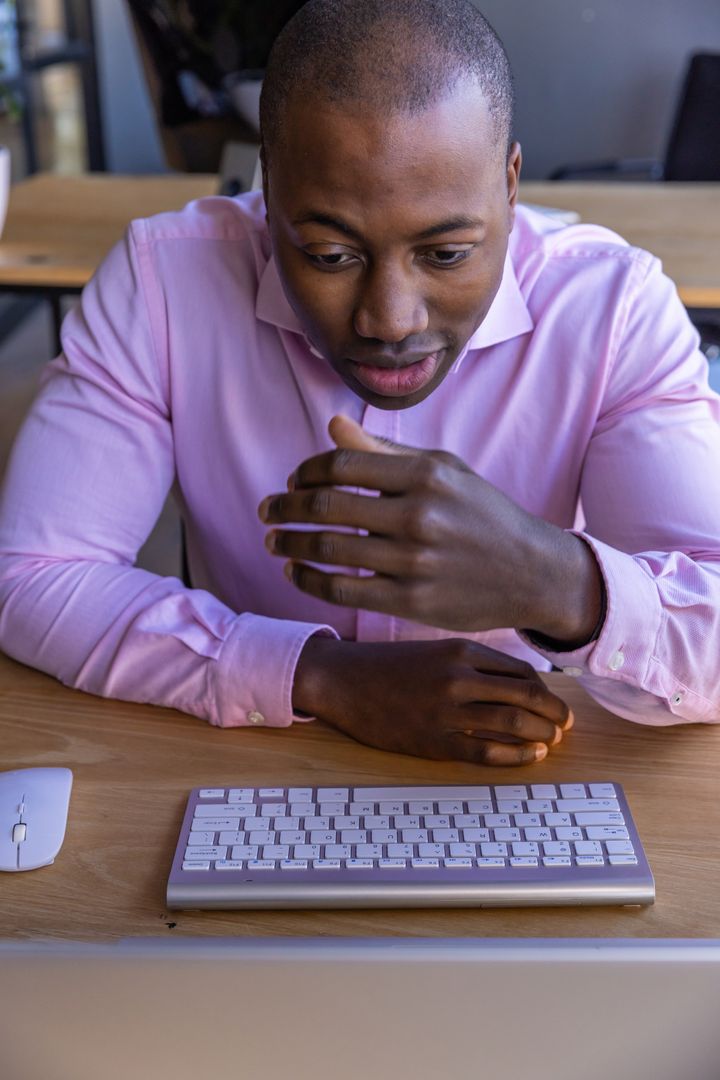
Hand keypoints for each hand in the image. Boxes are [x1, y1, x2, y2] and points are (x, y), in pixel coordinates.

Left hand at [259, 415, 601, 640]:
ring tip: (274, 542)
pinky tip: (295, 572)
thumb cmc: (481, 514)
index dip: (305, 471)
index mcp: (426, 474)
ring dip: (290, 544)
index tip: (292, 480)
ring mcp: (415, 561)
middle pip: (327, 506)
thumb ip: (385, 453)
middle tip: (267, 511)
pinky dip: (308, 580)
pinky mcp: (411, 601)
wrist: (531, 572)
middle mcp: (419, 515)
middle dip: (285, 507)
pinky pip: (343, 590)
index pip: (342, 464)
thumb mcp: (444, 470)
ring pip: (328, 550)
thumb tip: (332, 426)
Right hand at [293, 636, 573, 765]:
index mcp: (461, 650)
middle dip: (555, 712)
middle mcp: (458, 676)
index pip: (523, 671)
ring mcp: (446, 710)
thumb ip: (473, 664)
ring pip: (513, 722)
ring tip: (553, 740)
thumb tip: (518, 685)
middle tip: (566, 724)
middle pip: (527, 695)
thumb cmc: (390, 666)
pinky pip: (486, 752)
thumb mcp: (435, 651)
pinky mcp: (433, 740)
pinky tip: (532, 755)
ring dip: (542, 733)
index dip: (547, 690)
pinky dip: (517, 755)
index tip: (554, 703)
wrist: (343, 680)